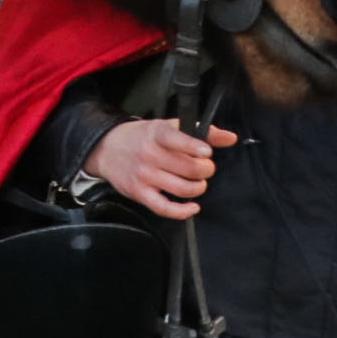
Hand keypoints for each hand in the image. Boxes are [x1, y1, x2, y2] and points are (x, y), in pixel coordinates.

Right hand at [83, 117, 223, 219]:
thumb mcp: (166, 126)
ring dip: (198, 187)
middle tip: (206, 168)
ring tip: (198, 182)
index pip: (176, 139)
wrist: (106, 149)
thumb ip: (200, 131)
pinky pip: (165, 208)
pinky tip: (192, 206)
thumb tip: (230, 138)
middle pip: (187, 167)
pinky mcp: (139, 193)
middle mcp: (149, 154)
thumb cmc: (142, 137)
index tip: (206, 152)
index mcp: (156, 133)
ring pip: (182, 188)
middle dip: (205, 170)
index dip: (195, 146)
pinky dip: (183, 211)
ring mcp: (144, 176)